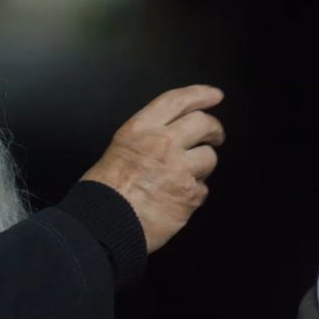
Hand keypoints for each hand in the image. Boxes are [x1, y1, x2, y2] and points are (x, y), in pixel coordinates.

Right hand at [81, 85, 223, 253]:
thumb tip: (168, 137)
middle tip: (215, 136)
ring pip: (209, 157)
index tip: (214, 96)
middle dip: (214, 129)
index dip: (200, 94)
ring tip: (187, 175)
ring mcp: (180, 169)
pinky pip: (203, 189)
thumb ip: (146, 138)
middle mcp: (163, 143)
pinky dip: (194, 193)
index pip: (177, 100)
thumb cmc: (103, 191)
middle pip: (203, 123)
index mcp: (141, 129)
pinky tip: (178, 198)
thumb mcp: (119, 148)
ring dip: (203, 166)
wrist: (104, 224)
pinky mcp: (189, 195)